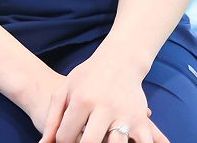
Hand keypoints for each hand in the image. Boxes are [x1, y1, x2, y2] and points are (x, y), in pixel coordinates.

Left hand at [35, 55, 170, 142]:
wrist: (120, 61)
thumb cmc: (87, 78)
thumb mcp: (65, 90)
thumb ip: (52, 118)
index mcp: (82, 100)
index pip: (66, 135)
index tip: (65, 139)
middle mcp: (104, 108)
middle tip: (81, 141)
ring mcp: (124, 115)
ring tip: (100, 139)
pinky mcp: (141, 120)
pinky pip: (143, 142)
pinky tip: (124, 142)